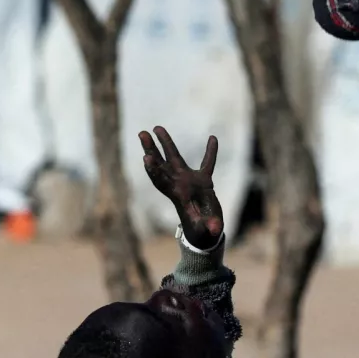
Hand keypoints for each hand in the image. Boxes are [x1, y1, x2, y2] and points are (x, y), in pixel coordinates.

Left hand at [140, 127, 223, 248]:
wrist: (203, 229)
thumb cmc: (201, 229)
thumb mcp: (206, 230)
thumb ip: (210, 228)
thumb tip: (216, 229)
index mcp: (177, 196)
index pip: (163, 182)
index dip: (154, 171)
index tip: (146, 158)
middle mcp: (179, 185)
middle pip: (162, 164)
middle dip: (152, 150)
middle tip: (142, 134)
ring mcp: (189, 180)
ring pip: (175, 158)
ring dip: (166, 143)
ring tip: (156, 128)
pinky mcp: (203, 180)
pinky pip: (207, 164)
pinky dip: (211, 152)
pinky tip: (213, 138)